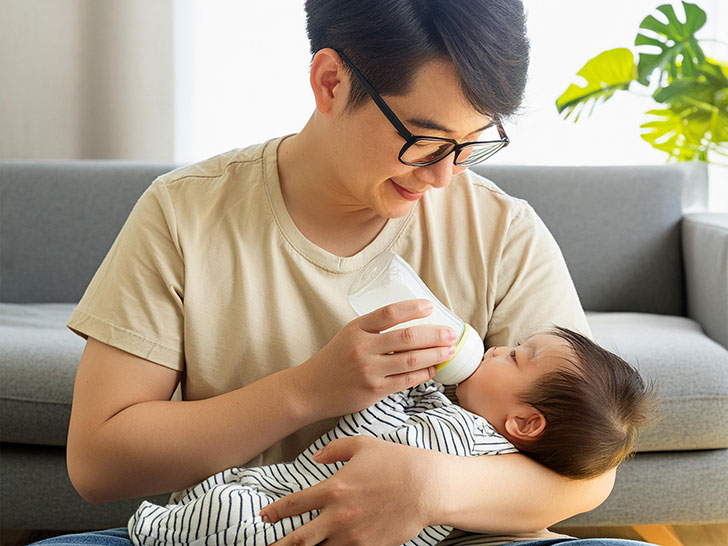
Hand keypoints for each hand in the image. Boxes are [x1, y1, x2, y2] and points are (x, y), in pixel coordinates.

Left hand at [260, 436, 437, 545]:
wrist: (428, 487)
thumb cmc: (396, 462)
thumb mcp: (363, 445)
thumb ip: (335, 449)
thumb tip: (317, 457)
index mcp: (333, 489)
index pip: (294, 505)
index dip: (275, 513)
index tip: (265, 517)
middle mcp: (338, 516)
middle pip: (299, 540)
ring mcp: (353, 536)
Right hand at [297, 299, 456, 417]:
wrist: (311, 389)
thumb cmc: (334, 360)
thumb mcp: (348, 335)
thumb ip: (374, 330)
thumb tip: (412, 324)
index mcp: (356, 328)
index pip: (389, 313)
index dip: (412, 308)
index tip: (430, 306)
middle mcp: (363, 348)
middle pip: (407, 337)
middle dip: (435, 335)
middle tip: (451, 333)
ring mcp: (369, 370)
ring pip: (411, 360)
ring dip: (435, 354)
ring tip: (449, 350)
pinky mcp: (374, 390)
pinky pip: (406, 381)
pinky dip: (423, 374)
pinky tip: (433, 369)